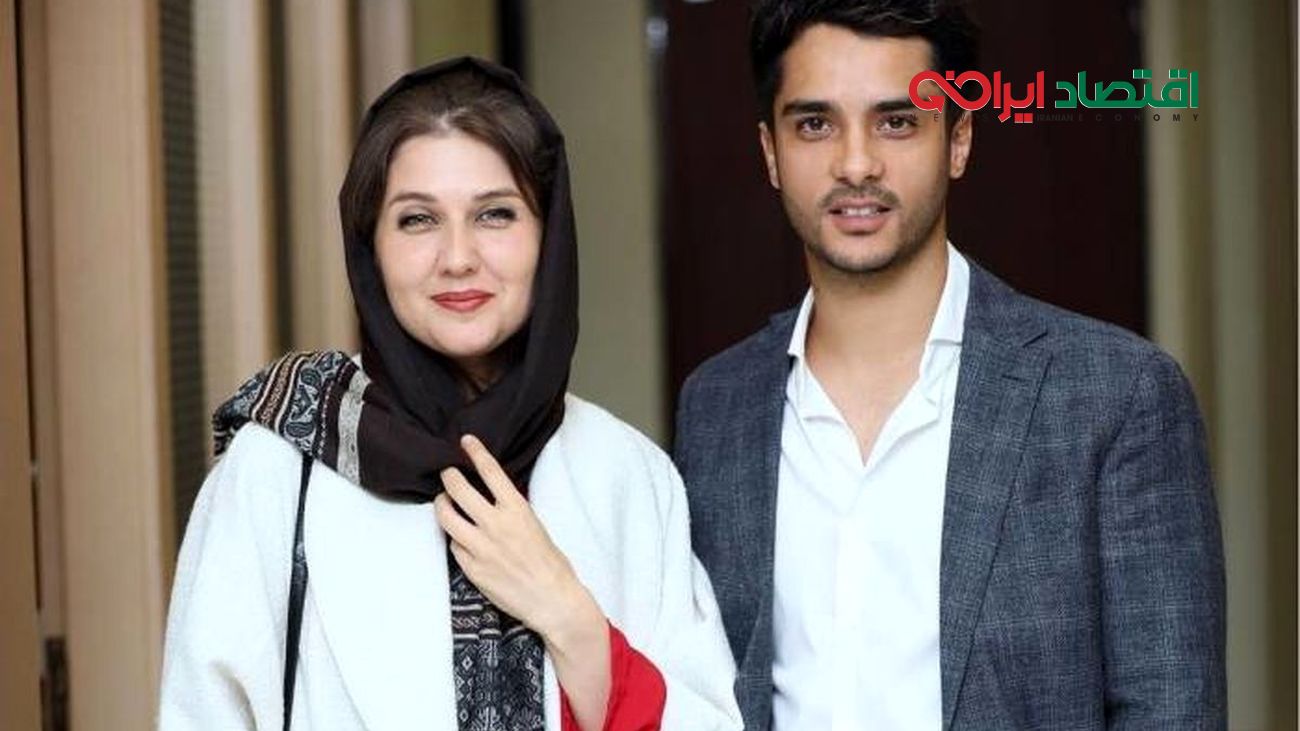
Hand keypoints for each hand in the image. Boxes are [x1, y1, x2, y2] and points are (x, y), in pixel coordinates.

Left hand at [433, 434, 598, 640]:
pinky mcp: (472, 568)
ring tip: (443, 502)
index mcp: (517, 510)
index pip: (491, 471)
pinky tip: (461, 540)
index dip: (475, 452)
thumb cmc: (550, 564)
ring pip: (446, 517)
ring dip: (441, 505)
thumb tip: (494, 497)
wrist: (552, 600)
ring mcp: (481, 547)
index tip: (465, 441)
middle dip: (448, 476)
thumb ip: (512, 511)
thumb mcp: (536, 526)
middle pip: (459, 489)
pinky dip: (455, 540)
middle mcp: (496, 525)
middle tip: (446, 473)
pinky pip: (454, 547)